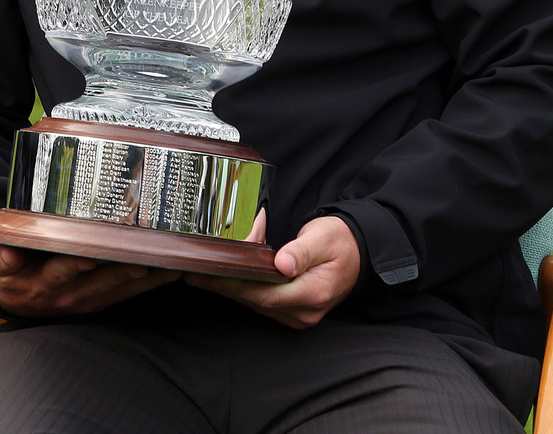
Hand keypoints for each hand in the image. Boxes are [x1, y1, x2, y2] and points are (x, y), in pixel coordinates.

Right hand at [0, 244, 178, 317]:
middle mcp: (68, 295)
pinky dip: (147, 286)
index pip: (59, 273)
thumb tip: (9, 253)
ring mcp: (86, 301)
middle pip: (99, 283)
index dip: (73, 267)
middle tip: (146, 259)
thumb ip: (2, 256)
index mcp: (42, 282)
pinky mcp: (99, 302)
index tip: (87, 258)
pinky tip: (168, 274)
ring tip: (169, 267)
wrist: (14, 302)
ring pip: (118, 290)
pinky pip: (126, 295)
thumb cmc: (10, 274)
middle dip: (123, 272)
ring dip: (144, 280)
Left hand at [184, 215, 360, 328]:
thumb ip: (302, 251)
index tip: (212, 273)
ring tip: (202, 275)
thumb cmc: (341, 241)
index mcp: (314, 293)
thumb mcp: (324, 238)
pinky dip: (243, 289)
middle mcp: (305, 311)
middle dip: (225, 286)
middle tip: (195, 273)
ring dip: (231, 288)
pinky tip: (224, 278)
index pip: (266, 294)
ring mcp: (299, 314)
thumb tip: (283, 264)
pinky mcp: (293, 310)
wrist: (358, 251)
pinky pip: (262, 302)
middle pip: (256, 301)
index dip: (237, 285)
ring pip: (257, 303)